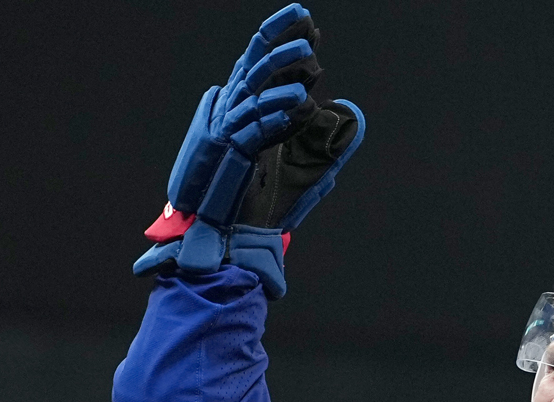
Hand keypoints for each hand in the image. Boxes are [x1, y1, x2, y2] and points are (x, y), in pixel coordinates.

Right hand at [135, 5, 365, 297]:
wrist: (214, 228)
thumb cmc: (246, 197)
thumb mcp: (284, 159)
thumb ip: (304, 134)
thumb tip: (338, 116)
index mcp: (241, 107)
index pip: (259, 62)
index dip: (280, 38)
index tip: (306, 20)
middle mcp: (232, 111)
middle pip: (254, 64)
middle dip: (280, 41)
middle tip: (306, 25)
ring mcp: (230, 130)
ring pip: (256, 90)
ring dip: (283, 73)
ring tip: (312, 64)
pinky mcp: (235, 153)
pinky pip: (258, 127)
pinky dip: (280, 113)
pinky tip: (302, 102)